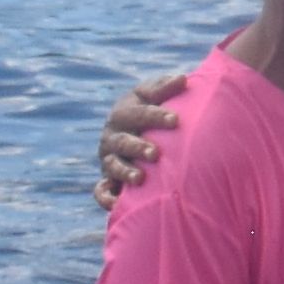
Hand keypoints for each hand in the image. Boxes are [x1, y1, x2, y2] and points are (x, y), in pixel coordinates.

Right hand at [94, 70, 182, 205]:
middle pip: (122, 141)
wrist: (138, 132)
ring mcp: (109, 158)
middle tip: (155, 153)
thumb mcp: (155, 96)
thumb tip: (183, 79)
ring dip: (124, 172)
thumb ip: (166, 88)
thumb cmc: (152, 110)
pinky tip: (117, 204)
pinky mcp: (108, 179)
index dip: (155, 116)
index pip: (139, 112)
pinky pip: (101, 191)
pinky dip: (105, 198)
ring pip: (112, 166)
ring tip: (140, 179)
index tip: (176, 121)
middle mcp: (113, 135)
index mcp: (124, 112)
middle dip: (137, 147)